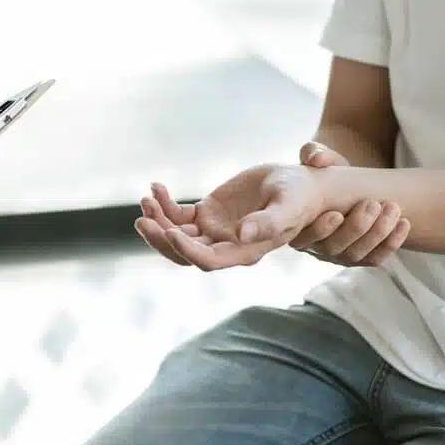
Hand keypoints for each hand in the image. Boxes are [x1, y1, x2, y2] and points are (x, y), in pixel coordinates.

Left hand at [135, 164, 323, 270]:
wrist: (301, 184)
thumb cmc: (301, 196)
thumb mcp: (289, 206)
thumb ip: (269, 223)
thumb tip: (242, 234)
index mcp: (244, 251)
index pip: (209, 260)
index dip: (187, 250)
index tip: (169, 231)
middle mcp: (225, 245)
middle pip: (184, 252)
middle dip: (161, 239)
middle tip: (143, 220)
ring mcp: (213, 231)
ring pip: (176, 234)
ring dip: (158, 220)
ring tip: (146, 200)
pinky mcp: (206, 214)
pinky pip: (178, 214)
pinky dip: (164, 202)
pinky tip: (156, 186)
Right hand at [290, 141, 409, 265]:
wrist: (344, 184)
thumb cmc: (324, 171)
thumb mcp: (318, 157)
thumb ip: (314, 153)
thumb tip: (318, 159)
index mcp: (295, 222)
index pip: (302, 237)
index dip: (320, 230)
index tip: (337, 214)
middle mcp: (311, 244)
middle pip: (331, 248)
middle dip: (355, 228)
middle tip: (373, 204)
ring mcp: (335, 253)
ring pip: (354, 255)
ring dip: (377, 233)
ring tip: (393, 208)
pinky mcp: (357, 256)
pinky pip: (373, 259)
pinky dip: (390, 244)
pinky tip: (404, 224)